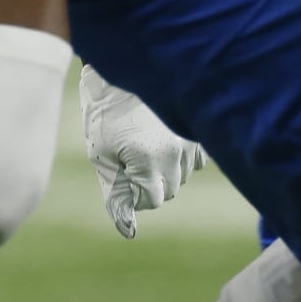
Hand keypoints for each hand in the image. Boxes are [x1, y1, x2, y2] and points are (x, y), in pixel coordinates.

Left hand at [79, 64, 204, 239]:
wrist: (123, 71)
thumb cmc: (105, 114)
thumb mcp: (101, 154)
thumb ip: (116, 192)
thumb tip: (127, 230)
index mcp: (149, 159)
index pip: (151, 200)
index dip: (133, 192)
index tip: (122, 172)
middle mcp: (176, 153)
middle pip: (168, 191)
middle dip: (148, 182)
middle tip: (129, 155)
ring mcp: (191, 141)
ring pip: (182, 176)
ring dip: (164, 169)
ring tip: (144, 142)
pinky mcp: (199, 133)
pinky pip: (195, 160)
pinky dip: (180, 157)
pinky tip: (162, 139)